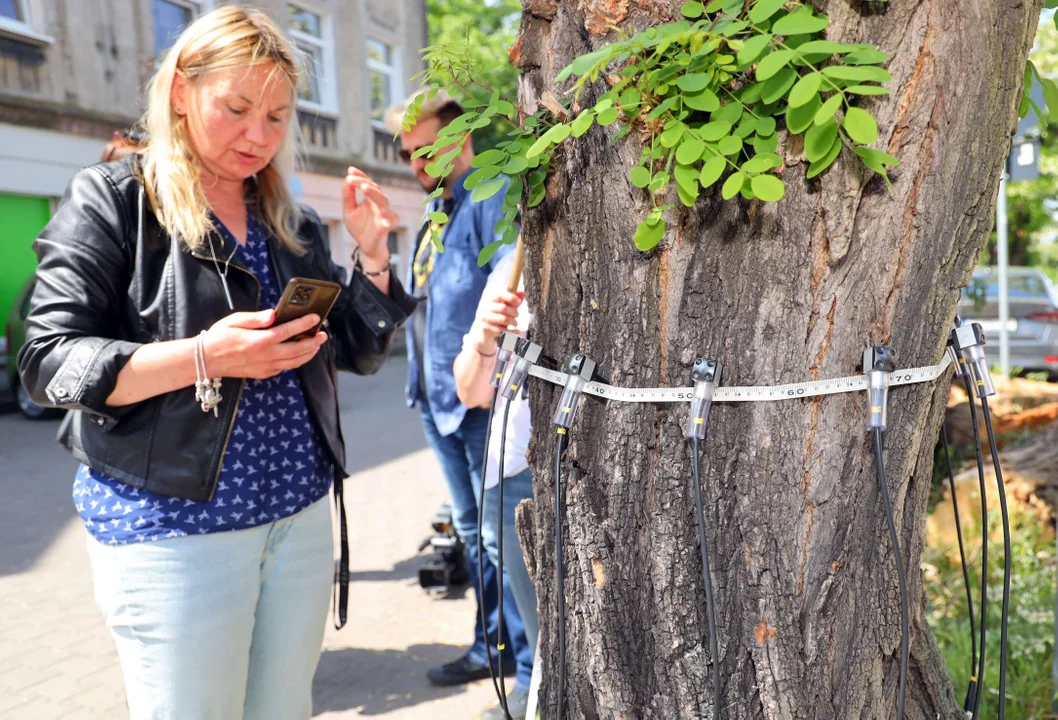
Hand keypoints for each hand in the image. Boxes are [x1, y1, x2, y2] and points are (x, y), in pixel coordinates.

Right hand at [202, 310, 327, 379]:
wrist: (207, 360)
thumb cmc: (221, 336)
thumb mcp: (236, 320)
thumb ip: (257, 318)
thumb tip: (274, 313)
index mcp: (260, 340)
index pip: (289, 331)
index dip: (304, 324)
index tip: (316, 317)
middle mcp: (266, 355)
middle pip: (298, 349)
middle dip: (314, 342)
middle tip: (323, 334)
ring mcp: (267, 367)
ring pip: (295, 362)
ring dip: (309, 353)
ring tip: (316, 344)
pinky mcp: (265, 373)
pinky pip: (286, 367)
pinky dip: (297, 360)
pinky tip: (300, 353)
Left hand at [342, 166, 397, 264]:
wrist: (366, 247)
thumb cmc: (360, 228)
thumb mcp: (349, 210)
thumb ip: (348, 196)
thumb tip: (346, 180)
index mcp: (370, 199)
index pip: (367, 183)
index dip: (360, 176)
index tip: (350, 170)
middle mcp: (378, 204)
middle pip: (376, 190)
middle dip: (365, 183)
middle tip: (354, 180)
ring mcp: (384, 214)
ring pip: (383, 201)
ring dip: (374, 194)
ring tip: (364, 188)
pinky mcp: (387, 226)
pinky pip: (392, 219)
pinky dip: (388, 216)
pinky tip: (382, 214)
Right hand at [471, 291, 522, 353]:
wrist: (484, 338)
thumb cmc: (496, 321)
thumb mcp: (504, 311)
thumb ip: (512, 303)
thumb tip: (522, 293)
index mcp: (489, 301)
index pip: (500, 295)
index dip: (511, 297)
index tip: (519, 302)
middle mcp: (484, 309)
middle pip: (503, 308)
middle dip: (514, 312)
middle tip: (516, 316)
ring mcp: (484, 319)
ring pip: (504, 319)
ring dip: (513, 322)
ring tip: (515, 324)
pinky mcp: (486, 330)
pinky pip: (503, 330)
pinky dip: (512, 331)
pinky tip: (515, 332)